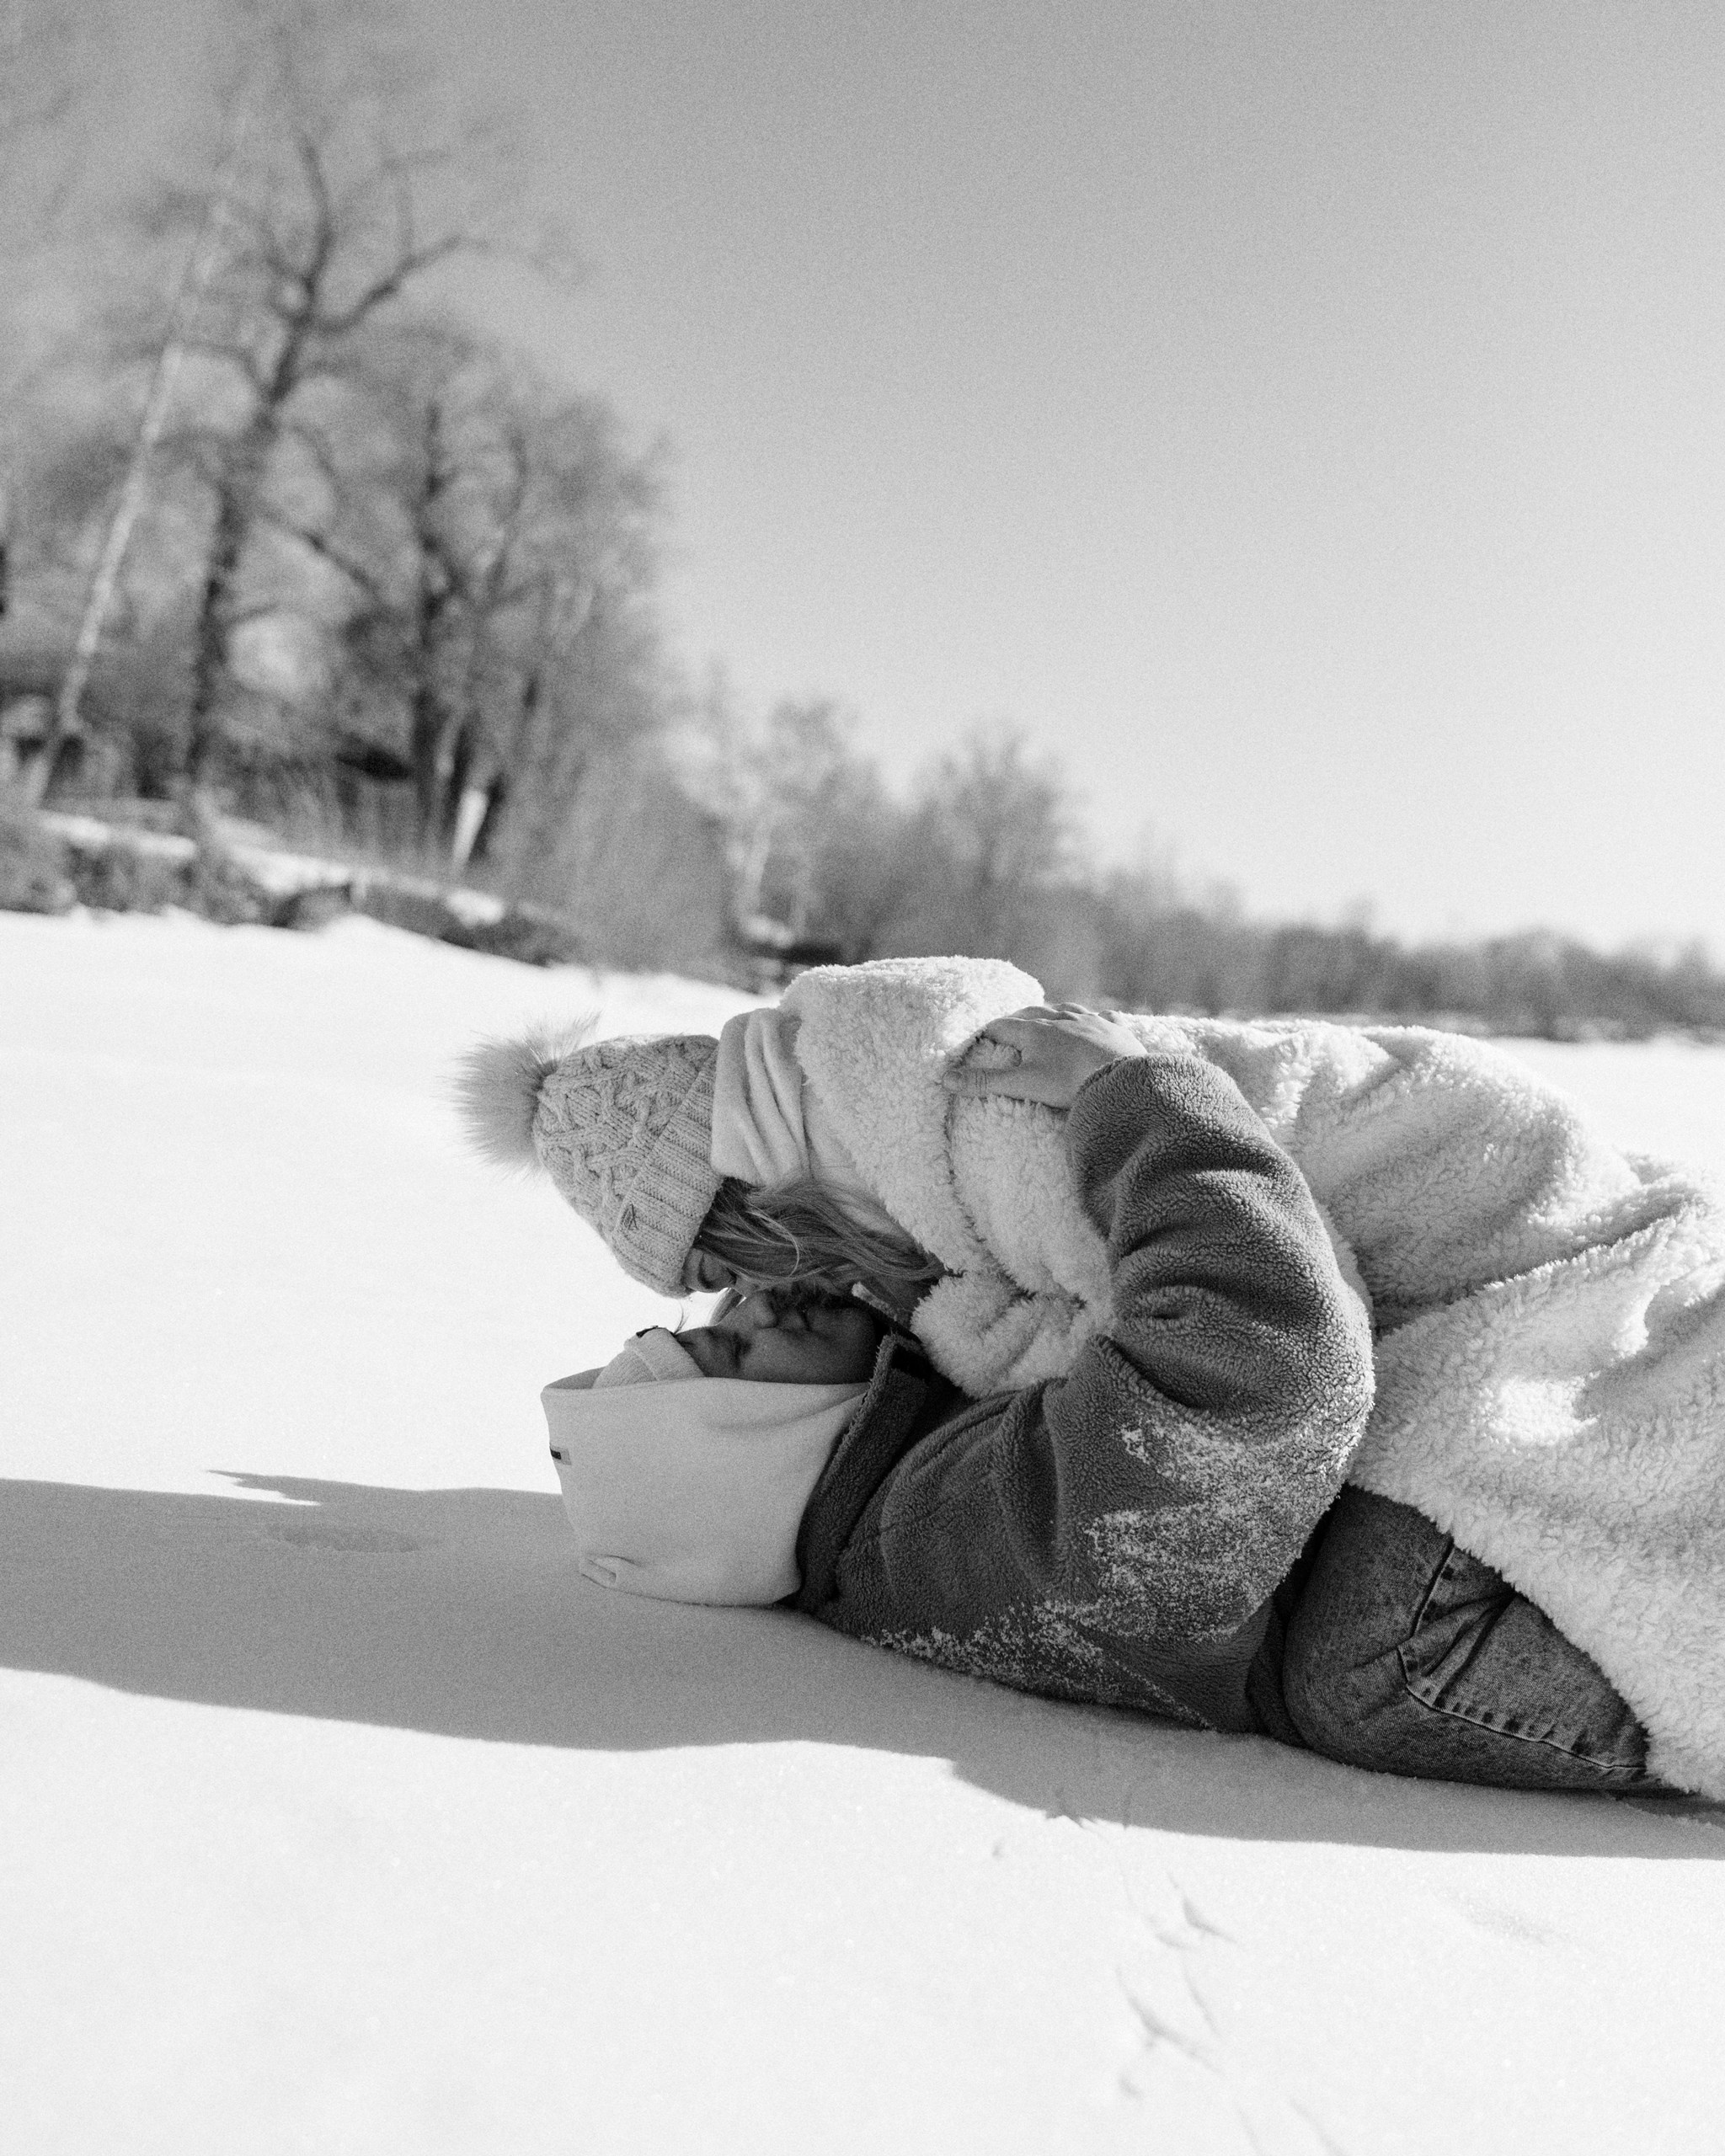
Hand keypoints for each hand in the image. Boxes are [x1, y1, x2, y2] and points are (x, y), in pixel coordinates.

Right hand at [942, 1004, 1146, 1110]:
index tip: (980, 1037)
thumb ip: (985, 1081)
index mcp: (1034, 1030)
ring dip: (1053, 1012)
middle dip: (1018, 1018)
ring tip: (1047, 1016)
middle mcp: (1060, 1018)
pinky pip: (1103, 1016)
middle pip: (1032, 1012)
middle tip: (1009, 1025)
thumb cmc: (1069, 1082)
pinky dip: (1096, 1017)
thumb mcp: (1023, 1084)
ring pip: (1066, 1009)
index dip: (988, 1032)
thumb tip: (946, 1079)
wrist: (1121, 1078)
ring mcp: (1089, 1020)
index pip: (1002, 1026)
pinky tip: (1098, 1017)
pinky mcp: (1114, 1027)